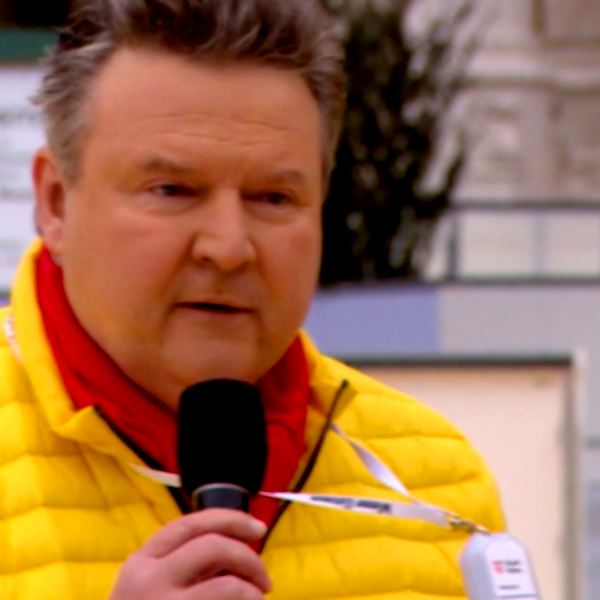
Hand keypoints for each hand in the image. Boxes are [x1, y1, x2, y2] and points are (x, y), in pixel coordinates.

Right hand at [108, 509, 271, 598]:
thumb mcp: (147, 586)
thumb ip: (180, 563)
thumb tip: (234, 545)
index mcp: (141, 562)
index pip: (190, 523)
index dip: (230, 519)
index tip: (258, 528)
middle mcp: (149, 581)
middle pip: (213, 546)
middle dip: (249, 557)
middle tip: (264, 578)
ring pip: (227, 585)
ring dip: (251, 589)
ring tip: (257, 599)